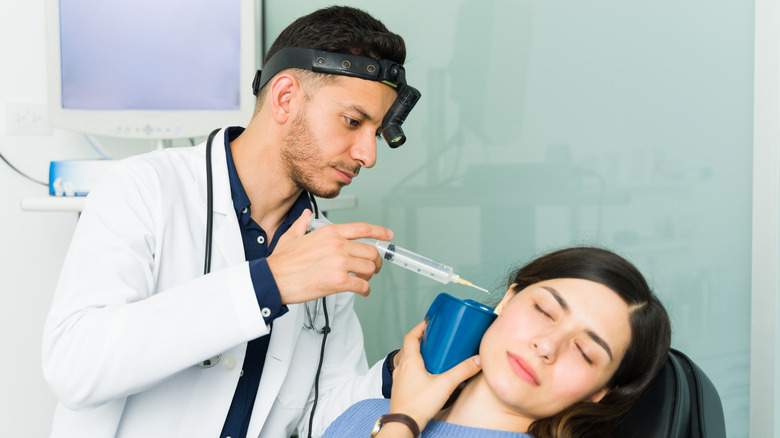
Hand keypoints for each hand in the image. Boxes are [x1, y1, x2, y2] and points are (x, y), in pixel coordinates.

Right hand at [267, 210, 393, 304]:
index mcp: (329, 232)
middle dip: (376, 261)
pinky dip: (365, 290)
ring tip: (363, 280)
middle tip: (373, 268)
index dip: (379, 232)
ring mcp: (339, 262)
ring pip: (370, 268)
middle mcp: (338, 244)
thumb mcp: (291, 236)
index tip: (388, 235)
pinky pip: (362, 285)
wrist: (272, 280)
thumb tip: (305, 215)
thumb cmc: (280, 262)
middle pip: (371, 251)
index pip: (362, 228)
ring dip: (369, 276)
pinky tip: (361, 291)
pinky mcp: (338, 281)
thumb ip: (302, 224)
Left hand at [387, 321, 481, 431]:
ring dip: (418, 356)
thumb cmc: (418, 405)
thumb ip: (462, 371)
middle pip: (409, 348)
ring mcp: (400, 380)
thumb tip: (477, 360)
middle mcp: (402, 368)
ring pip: (407, 361)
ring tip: (432, 358)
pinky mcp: (401, 390)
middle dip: (421, 342)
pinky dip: (416, 370)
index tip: (429, 324)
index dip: (419, 328)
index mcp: (409, 361)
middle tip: (434, 340)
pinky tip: (427, 377)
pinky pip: (407, 374)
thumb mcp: (445, 384)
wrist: (403, 424)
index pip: (410, 337)